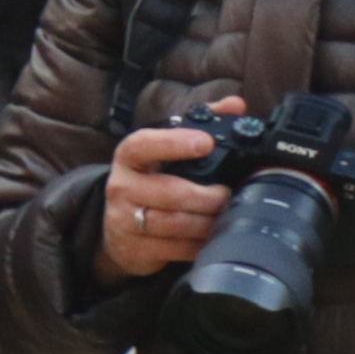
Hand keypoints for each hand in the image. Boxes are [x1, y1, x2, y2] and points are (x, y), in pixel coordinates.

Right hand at [94, 97, 249, 284]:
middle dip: (208, 196)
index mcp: (131, 157)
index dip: (175, 143)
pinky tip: (212, 237)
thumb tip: (235, 104)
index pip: (144, 145)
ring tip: (226, 215)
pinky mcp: (134, 249)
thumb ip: (202, 121)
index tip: (206, 142)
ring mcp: (124, 220)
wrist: (119, 228)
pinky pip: (175, 249)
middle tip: (228, 194)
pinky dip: (200, 244)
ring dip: (208, 221)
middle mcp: (122, 187)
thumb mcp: (169, 149)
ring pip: (175, 223)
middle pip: (171, 192)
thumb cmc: (153, 179)